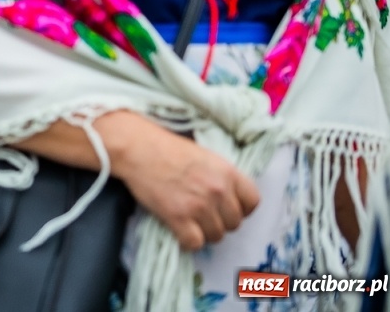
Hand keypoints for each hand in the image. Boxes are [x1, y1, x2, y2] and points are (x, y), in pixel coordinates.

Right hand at [104, 115, 258, 250]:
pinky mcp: (178, 218)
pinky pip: (194, 243)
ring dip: (204, 233)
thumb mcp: (203, 155)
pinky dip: (187, 242)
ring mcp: (199, 206)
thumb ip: (220, 176)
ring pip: (216, 236)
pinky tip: (179, 232)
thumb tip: (227, 196)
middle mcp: (218, 191)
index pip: (252, 202)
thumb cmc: (166, 147)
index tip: (227, 209)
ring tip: (190, 223)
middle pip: (234, 223)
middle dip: (220, 222)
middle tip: (204, 216)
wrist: (137, 148)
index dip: (241, 208)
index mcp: (227, 172)